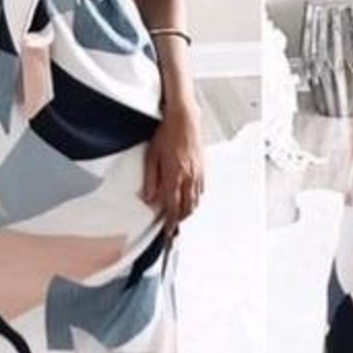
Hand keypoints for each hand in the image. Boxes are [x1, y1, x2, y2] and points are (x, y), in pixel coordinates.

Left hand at [142, 103, 203, 235]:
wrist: (184, 119)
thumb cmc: (167, 134)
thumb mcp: (151, 156)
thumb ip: (150, 180)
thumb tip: (148, 197)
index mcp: (174, 175)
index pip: (172, 207)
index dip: (170, 223)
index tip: (168, 232)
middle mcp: (188, 177)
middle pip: (186, 208)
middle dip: (179, 220)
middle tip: (172, 226)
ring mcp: (197, 173)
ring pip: (195, 201)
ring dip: (187, 211)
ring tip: (179, 215)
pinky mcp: (203, 168)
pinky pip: (201, 190)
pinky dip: (195, 199)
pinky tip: (189, 198)